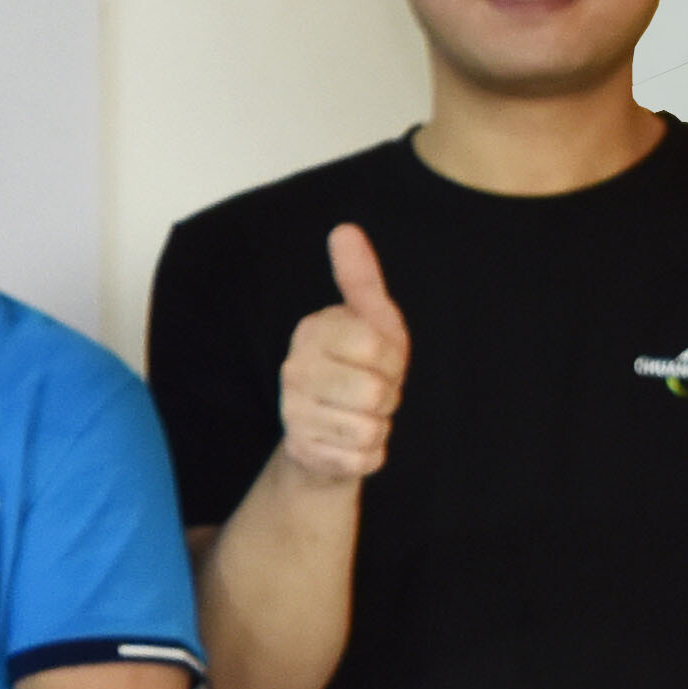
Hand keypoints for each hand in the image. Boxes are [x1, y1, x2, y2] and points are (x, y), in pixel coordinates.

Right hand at [278, 223, 407, 490]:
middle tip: (373, 392)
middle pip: (375, 393)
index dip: (392, 359)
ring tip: (362, 416)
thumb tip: (345, 229)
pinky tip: (353, 441)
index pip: (377, 348)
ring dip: (379, 427)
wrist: (327, 429)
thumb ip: (359, 277)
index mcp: (312, 332)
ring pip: (370, 429)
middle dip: (387, 397)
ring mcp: (295, 414)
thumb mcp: (370, 318)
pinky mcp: (305, 452)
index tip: (380, 360)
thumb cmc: (358, 366)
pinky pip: (363, 459)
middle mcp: (295, 371)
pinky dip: (370, 454)